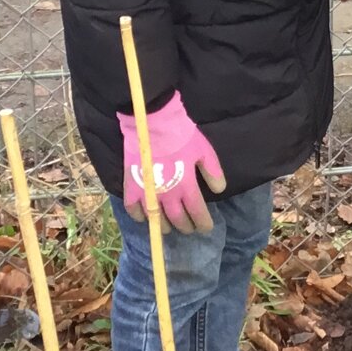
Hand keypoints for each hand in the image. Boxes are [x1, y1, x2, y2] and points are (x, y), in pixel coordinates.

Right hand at [119, 92, 227, 233]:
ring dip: (164, 226)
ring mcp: (148, 193)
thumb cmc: (181, 135)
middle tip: (189, 228)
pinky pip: (133, 210)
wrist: (153, 122)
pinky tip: (144, 218)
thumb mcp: (204, 151)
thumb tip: (219, 190)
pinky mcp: (131, 187)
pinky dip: (139, 217)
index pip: (197, 214)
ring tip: (169, 227)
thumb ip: (213, 172)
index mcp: (187, 187)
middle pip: (178, 220)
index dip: (203, 223)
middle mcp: (168, 196)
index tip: (205, 227)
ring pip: (157, 220)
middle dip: (186, 227)